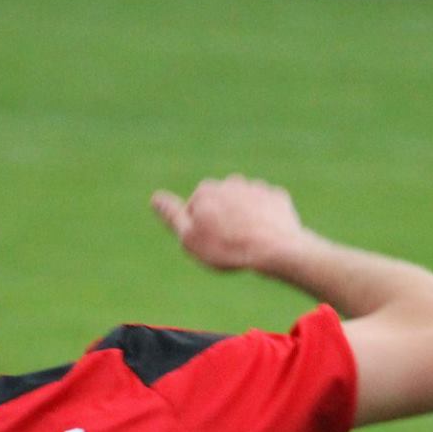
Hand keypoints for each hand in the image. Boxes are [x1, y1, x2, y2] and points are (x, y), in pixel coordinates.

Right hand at [151, 175, 307, 273]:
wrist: (274, 249)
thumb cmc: (227, 248)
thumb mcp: (190, 238)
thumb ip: (172, 216)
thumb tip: (154, 198)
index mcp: (205, 190)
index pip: (195, 211)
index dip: (200, 232)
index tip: (210, 246)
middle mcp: (230, 182)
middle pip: (221, 206)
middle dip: (223, 222)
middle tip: (230, 246)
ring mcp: (256, 187)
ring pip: (244, 206)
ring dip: (245, 220)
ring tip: (250, 243)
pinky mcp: (277, 197)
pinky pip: (266, 210)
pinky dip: (265, 221)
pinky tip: (267, 237)